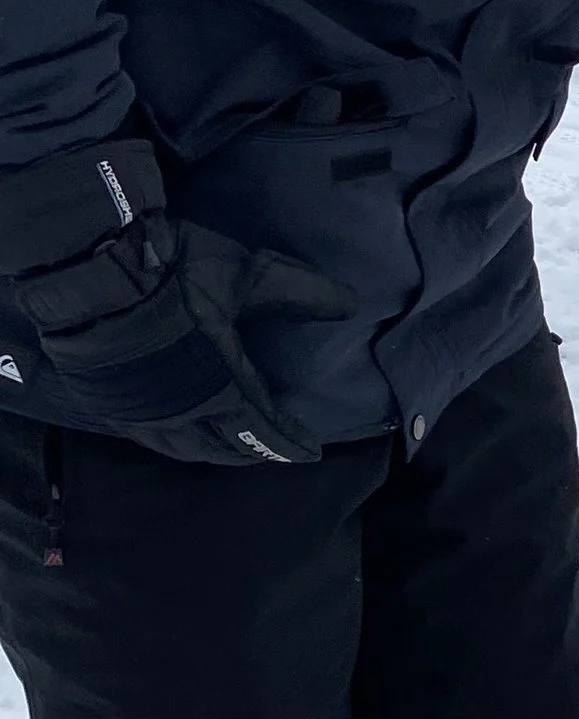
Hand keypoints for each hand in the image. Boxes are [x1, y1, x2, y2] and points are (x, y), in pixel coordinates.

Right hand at [0, 135, 346, 464]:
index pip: (264, 430)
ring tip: (234, 446)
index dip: (290, 443)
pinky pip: (151, 438)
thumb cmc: (173, 270)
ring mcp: (141, 412)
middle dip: (255, 452)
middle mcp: (182, 411)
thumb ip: (299, 293)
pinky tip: (182, 432)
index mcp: (221, 386)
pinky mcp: (110, 403)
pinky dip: (176, 442)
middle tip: (276, 449)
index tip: (312, 450)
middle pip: (225, 449)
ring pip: (185, 449)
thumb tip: (350, 304)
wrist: (89, 266)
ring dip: (215, 452)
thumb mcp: (247, 274)